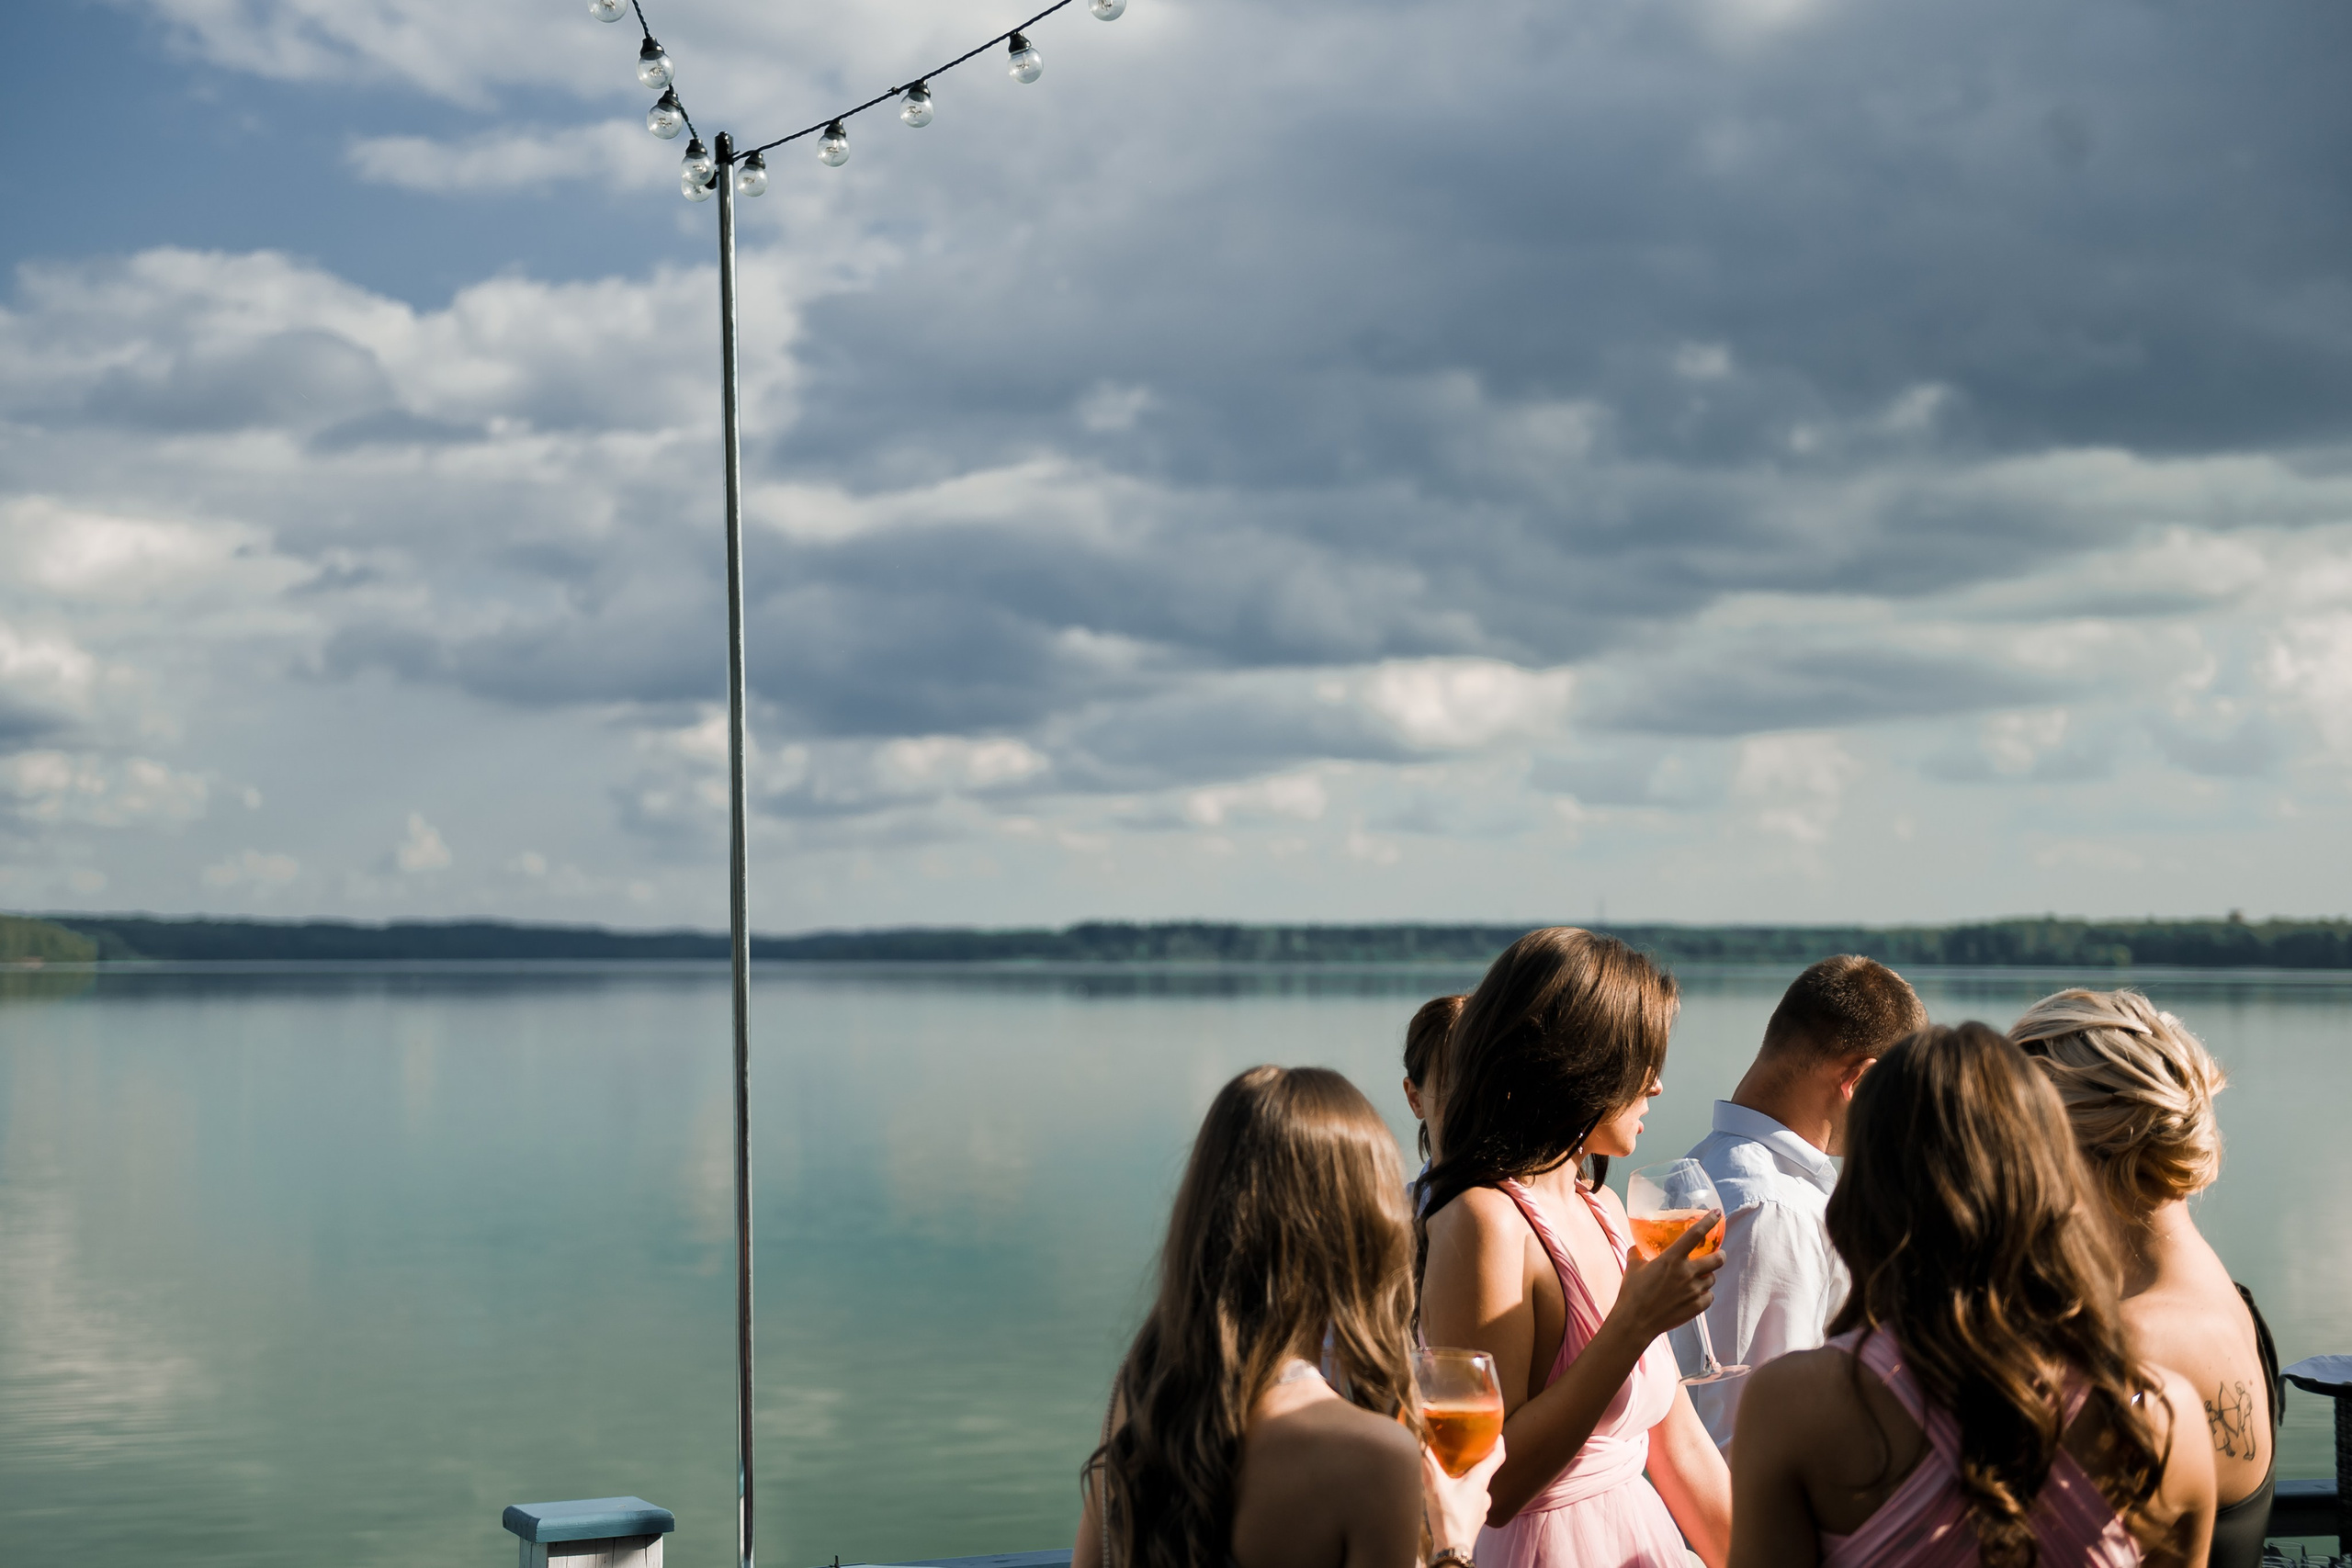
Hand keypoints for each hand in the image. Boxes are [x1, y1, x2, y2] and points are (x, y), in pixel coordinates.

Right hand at [1423, 1432, 1505, 1559]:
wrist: (1453, 1551)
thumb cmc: (1449, 1520)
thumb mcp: (1435, 1486)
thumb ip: (1427, 1462)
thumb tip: (1420, 1439)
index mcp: (1480, 1481)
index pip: (1497, 1457)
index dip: (1498, 1442)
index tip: (1496, 1432)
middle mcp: (1484, 1494)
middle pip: (1485, 1471)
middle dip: (1474, 1460)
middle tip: (1462, 1451)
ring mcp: (1480, 1509)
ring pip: (1476, 1488)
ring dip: (1466, 1480)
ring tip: (1451, 1474)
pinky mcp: (1472, 1520)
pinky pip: (1470, 1502)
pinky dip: (1462, 1495)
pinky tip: (1449, 1497)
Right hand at [1610, 1213, 1723, 1343]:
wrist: (1635, 1322)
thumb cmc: (1632, 1293)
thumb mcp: (1633, 1267)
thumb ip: (1638, 1253)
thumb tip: (1638, 1248)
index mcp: (1672, 1259)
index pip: (1695, 1234)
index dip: (1708, 1221)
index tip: (1717, 1213)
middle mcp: (1687, 1273)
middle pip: (1717, 1260)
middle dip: (1720, 1256)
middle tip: (1717, 1255)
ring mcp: (1693, 1291)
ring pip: (1712, 1279)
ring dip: (1707, 1277)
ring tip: (1696, 1280)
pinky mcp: (1696, 1307)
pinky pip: (1709, 1297)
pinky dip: (1704, 1295)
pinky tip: (1693, 1295)